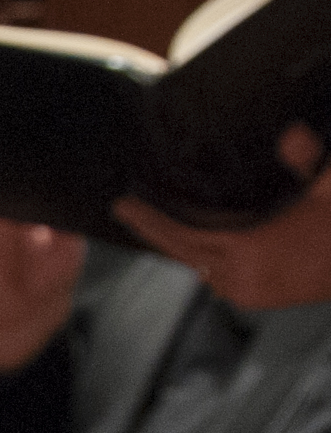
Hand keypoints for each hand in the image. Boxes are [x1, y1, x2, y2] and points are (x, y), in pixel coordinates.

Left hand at [114, 124, 330, 311]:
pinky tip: (195, 244)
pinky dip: (203, 258)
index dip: (150, 220)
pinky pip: (215, 277)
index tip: (123, 206)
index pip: (183, 235)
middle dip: (154, 231)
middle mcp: (241, 276)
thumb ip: (308, 160)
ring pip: (198, 265)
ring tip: (156, 223)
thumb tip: (290, 134)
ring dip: (180, 246)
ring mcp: (248, 291)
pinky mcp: (257, 299)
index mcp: (252, 250)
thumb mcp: (329, 186)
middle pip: (182, 252)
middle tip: (127, 210)